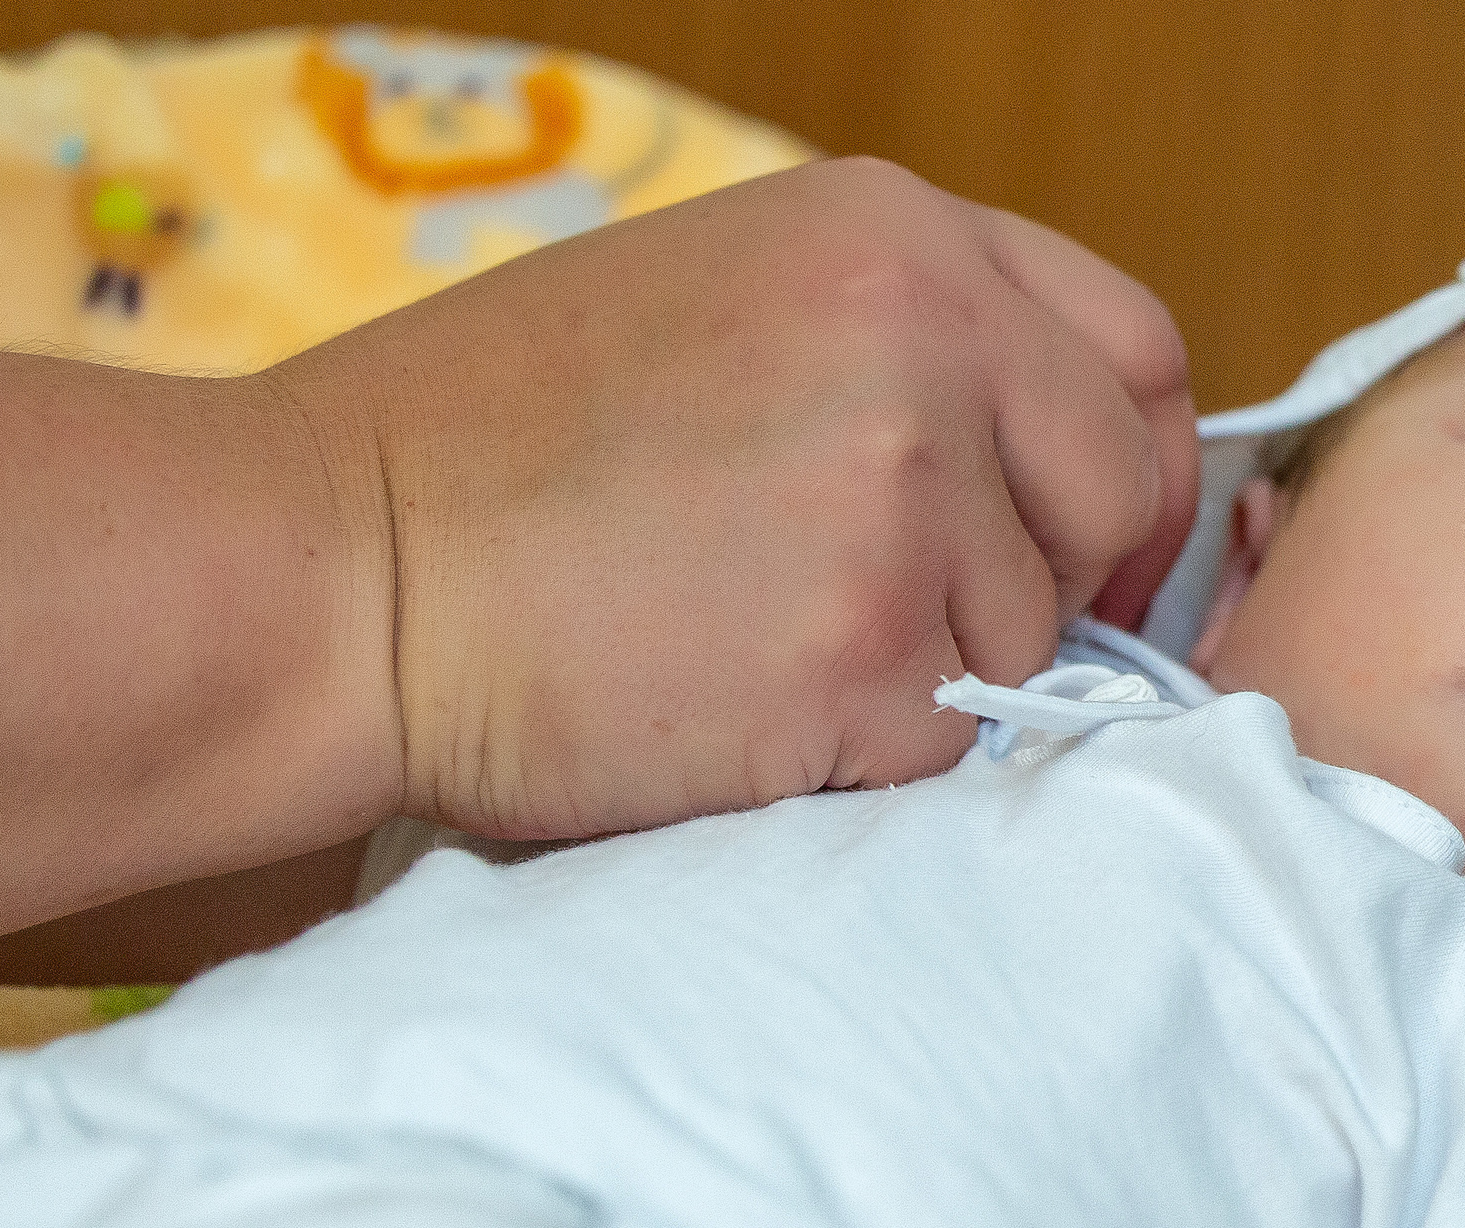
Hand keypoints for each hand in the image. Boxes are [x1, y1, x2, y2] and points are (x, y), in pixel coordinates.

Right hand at [290, 157, 1197, 838]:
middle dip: (1055, 579)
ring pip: (1034, 636)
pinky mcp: (869, 657)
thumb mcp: (722, 300)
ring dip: (937, 673)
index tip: (1095, 545)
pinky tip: (740, 711)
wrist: (331, 574)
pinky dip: (870, 756)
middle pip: (1119, 495)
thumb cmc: (493, 454)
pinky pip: (954, 743)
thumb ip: (903, 344)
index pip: (1133, 354)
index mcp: (896, 234)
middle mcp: (925, 340)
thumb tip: (1039, 458)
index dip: (1127, 465)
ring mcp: (904, 499)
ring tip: (761, 649)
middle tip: (916, 620)